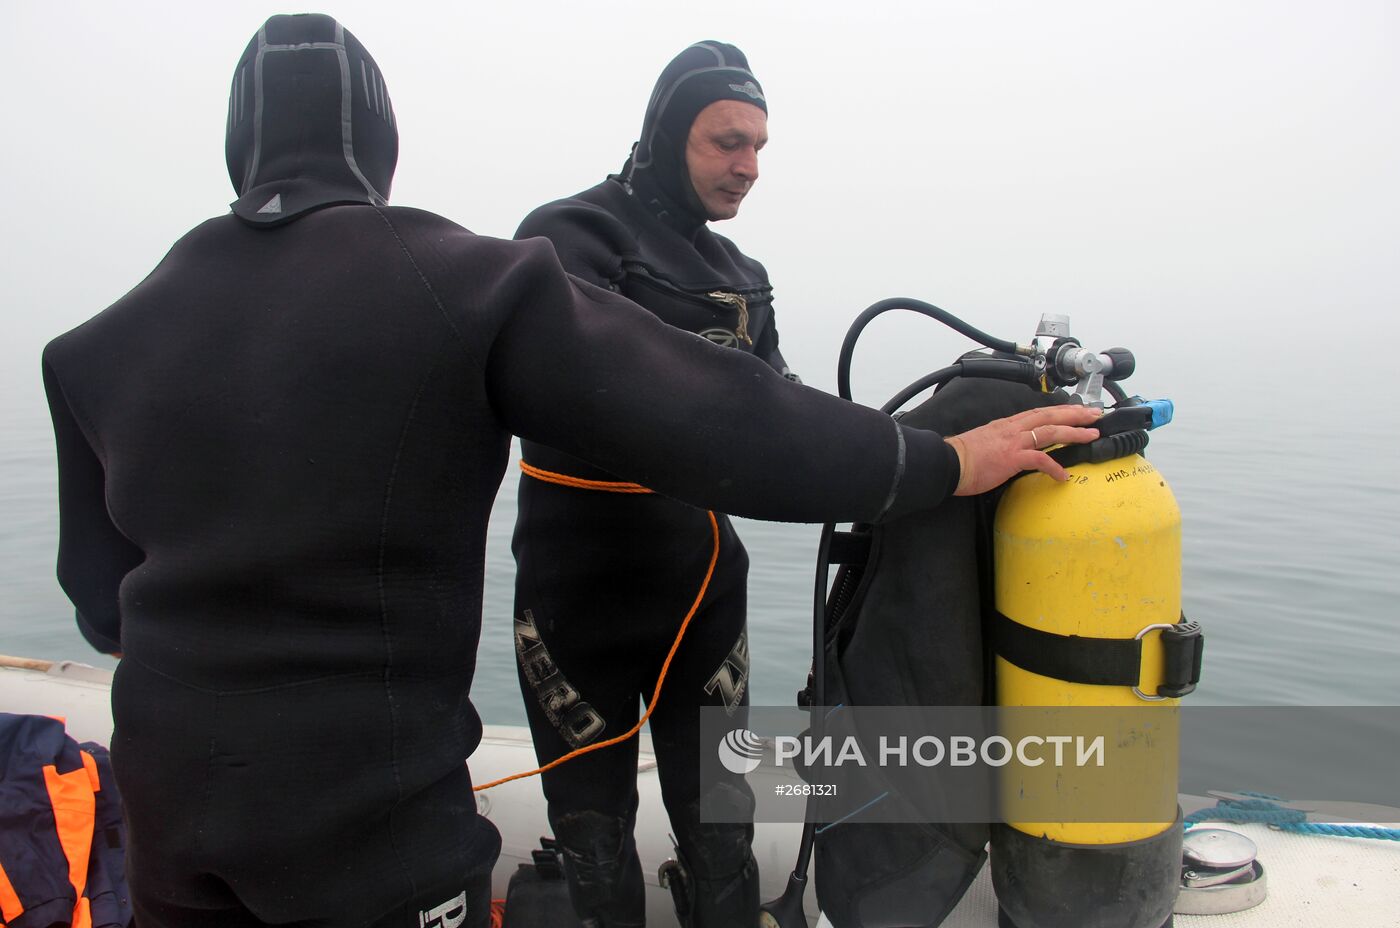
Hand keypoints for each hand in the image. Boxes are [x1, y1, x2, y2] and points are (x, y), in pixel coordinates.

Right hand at [945, 405, 1102, 495]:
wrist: (947, 463)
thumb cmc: (963, 458)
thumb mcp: (987, 442)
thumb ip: (1004, 443)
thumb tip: (1014, 451)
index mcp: (1008, 425)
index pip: (1040, 412)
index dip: (1061, 410)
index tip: (1078, 409)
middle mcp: (1014, 429)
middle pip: (1051, 416)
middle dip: (1076, 414)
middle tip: (1096, 414)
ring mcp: (1014, 443)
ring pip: (1051, 432)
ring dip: (1074, 433)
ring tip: (1092, 435)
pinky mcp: (1012, 459)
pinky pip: (1040, 461)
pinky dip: (1054, 468)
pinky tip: (1064, 476)